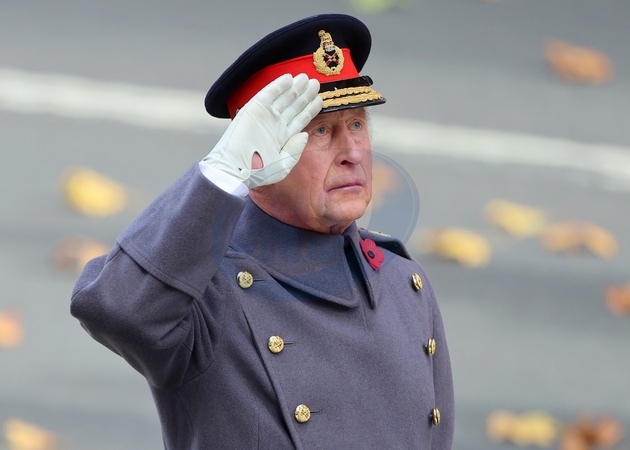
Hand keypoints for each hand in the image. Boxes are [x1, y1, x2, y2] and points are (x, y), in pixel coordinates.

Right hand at [203, 73, 321, 187]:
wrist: (236, 169)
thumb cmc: (258, 173)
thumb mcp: (283, 165)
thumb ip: (295, 150)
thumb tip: (305, 134)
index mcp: (283, 137)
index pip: (300, 119)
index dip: (310, 109)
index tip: (320, 99)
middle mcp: (276, 124)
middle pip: (294, 106)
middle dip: (306, 95)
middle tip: (316, 83)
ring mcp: (265, 116)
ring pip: (284, 98)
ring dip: (295, 88)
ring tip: (307, 78)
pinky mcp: (254, 109)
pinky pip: (269, 94)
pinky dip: (278, 85)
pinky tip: (289, 78)